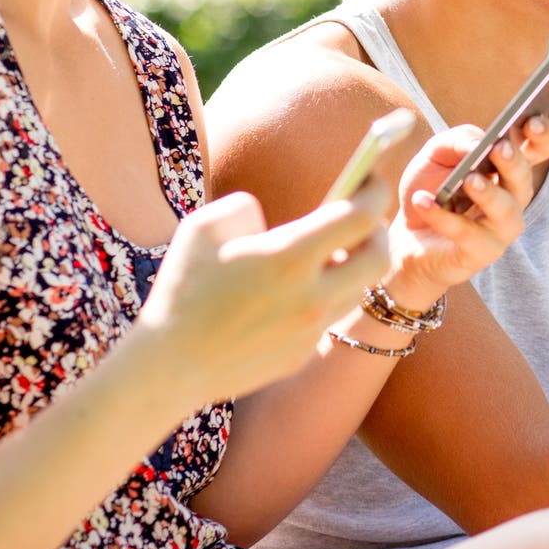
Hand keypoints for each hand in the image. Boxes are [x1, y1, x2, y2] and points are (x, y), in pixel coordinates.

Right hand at [136, 185, 390, 403]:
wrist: (168, 367)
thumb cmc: (181, 290)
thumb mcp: (204, 228)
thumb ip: (246, 208)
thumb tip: (270, 219)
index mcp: (289, 257)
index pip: (361, 216)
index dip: (374, 192)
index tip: (370, 181)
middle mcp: (311, 296)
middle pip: (381, 258)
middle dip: (376, 232)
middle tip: (358, 220)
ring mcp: (311, 330)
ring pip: (358, 290)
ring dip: (351, 266)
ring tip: (325, 253)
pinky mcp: (302, 354)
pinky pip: (328, 316)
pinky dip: (321, 297)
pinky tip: (294, 291)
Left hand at [384, 117, 548, 309]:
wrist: (408, 236)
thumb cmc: (430, 188)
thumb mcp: (436, 155)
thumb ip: (456, 142)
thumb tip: (479, 143)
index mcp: (508, 168)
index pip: (541, 148)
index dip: (544, 135)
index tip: (533, 120)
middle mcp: (513, 198)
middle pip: (524, 180)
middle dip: (514, 164)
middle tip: (499, 148)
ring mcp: (500, 229)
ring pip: (505, 211)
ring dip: (489, 194)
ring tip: (468, 180)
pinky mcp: (480, 253)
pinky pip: (466, 234)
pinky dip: (443, 217)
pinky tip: (423, 200)